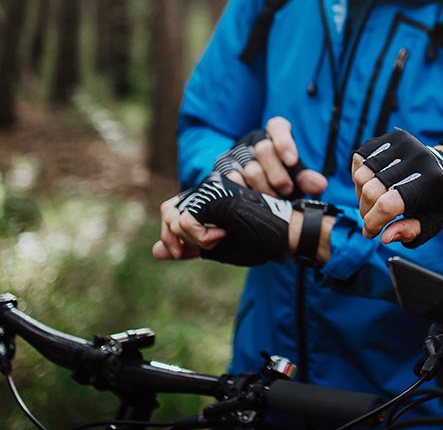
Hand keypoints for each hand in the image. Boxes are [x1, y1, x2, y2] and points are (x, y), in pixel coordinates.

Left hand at [152, 174, 292, 266]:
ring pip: (175, 218)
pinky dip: (201, 238)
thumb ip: (188, 247)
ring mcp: (211, 188)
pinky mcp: (214, 195)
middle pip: (167, 211)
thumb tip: (155, 251)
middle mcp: (208, 188)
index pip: (171, 212)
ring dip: (193, 239)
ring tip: (218, 239)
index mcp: (208, 198)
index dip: (170, 236)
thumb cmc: (260, 239)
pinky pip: (187, 222)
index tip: (181, 254)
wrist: (287, 232)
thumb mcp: (217, 248)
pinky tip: (223, 235)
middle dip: (172, 238)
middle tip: (185, 253)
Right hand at [212, 117, 327, 197]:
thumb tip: (320, 184)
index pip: (277, 126)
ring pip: (249, 170)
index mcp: (275, 135)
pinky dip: (246, 192)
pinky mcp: (224, 172)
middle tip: (287, 190)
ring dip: (264, 188)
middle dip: (277, 174)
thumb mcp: (298, 179)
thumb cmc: (284, 182)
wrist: (258, 197)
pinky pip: (233, 181)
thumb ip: (308, 180)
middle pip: (263, 149)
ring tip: (274, 200)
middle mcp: (254, 142)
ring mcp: (236, 156)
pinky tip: (255, 200)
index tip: (292, 161)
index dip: (284, 141)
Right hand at [351, 129, 442, 247]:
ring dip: (361, 196)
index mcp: (430, 181)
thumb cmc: (438, 200)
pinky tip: (373, 185)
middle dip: (366, 213)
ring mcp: (402, 144)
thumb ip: (411, 232)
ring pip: (361, 176)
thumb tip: (385, 237)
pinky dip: (360, 178)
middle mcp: (416, 158)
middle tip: (371, 222)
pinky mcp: (390, 137)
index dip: (373, 223)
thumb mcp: (434, 221)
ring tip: (374, 204)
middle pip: (371, 191)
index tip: (371, 233)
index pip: (388, 204)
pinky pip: (359, 160)